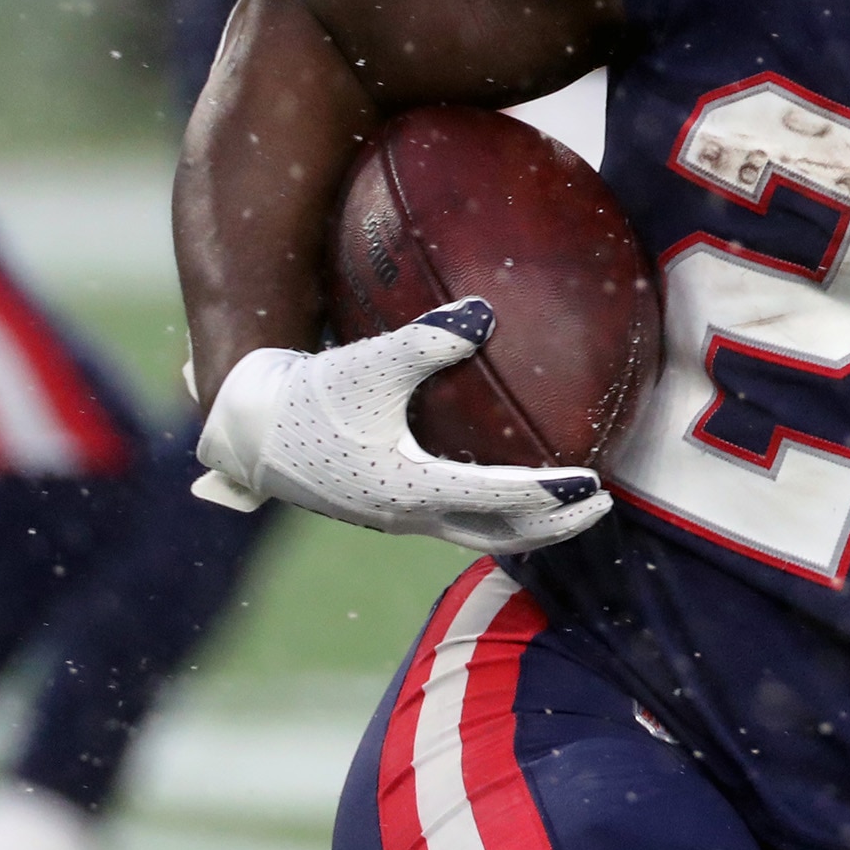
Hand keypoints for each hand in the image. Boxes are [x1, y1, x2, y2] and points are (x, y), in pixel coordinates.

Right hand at [192, 298, 612, 553]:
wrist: (248, 427)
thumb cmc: (307, 395)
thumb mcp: (367, 363)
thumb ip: (426, 339)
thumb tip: (483, 313)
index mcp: (409, 489)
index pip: (499, 501)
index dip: (550, 497)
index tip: (595, 484)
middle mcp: (408, 515)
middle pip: (499, 536)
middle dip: (554, 527)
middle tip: (601, 503)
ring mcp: (397, 518)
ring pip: (477, 534)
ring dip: (527, 526)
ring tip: (568, 503)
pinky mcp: (387, 507)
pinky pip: (455, 520)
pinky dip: (494, 512)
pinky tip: (510, 483)